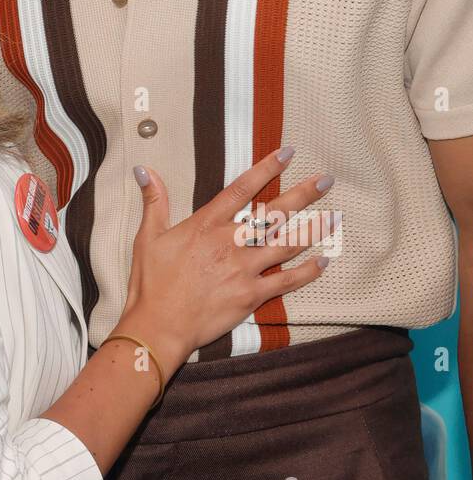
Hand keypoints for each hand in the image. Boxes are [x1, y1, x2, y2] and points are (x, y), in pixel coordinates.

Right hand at [117, 146, 337, 363]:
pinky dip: (307, 272)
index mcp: (207, 225)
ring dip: (313, 230)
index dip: (266, 169)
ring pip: (287, 245)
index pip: (242, 189)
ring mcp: (244, 269)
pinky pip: (286, 282)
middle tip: (326, 180)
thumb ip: (154, 201)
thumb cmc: (150, 283)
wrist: (158, 326)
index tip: (287, 153)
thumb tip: (144, 170)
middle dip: (303, 194)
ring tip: (335, 217)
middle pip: (275, 213)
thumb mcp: (148, 237)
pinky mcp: (251, 296)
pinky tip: (323, 262)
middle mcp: (231, 243)